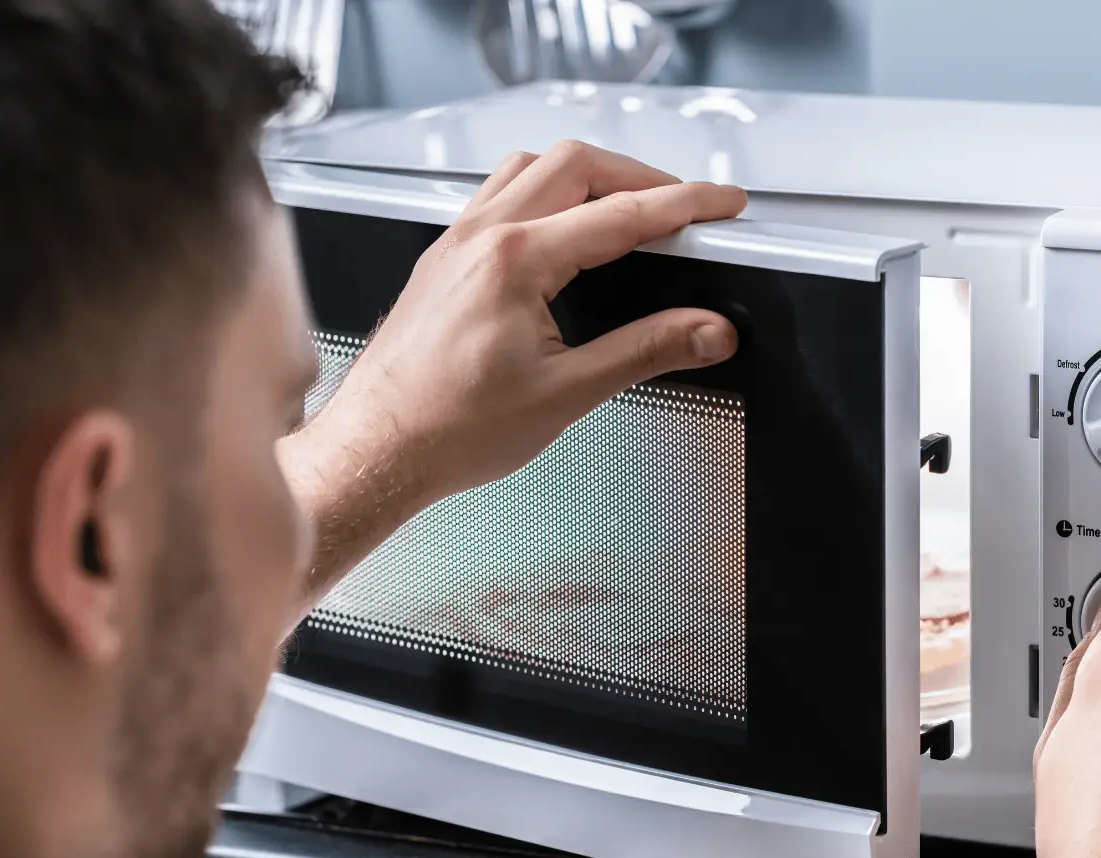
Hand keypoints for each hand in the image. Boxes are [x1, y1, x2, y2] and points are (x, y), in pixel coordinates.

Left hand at [301, 140, 746, 511]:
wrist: (378, 450)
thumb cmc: (448, 429)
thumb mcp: (568, 393)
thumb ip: (647, 351)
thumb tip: (706, 332)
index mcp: (516, 261)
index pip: (623, 213)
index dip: (686, 204)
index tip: (722, 204)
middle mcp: (481, 238)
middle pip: (576, 164)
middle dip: (639, 176)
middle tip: (682, 204)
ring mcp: (455, 244)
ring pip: (530, 168)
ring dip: (586, 176)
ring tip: (626, 206)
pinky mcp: (442, 260)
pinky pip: (496, 195)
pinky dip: (541, 193)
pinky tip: (558, 228)